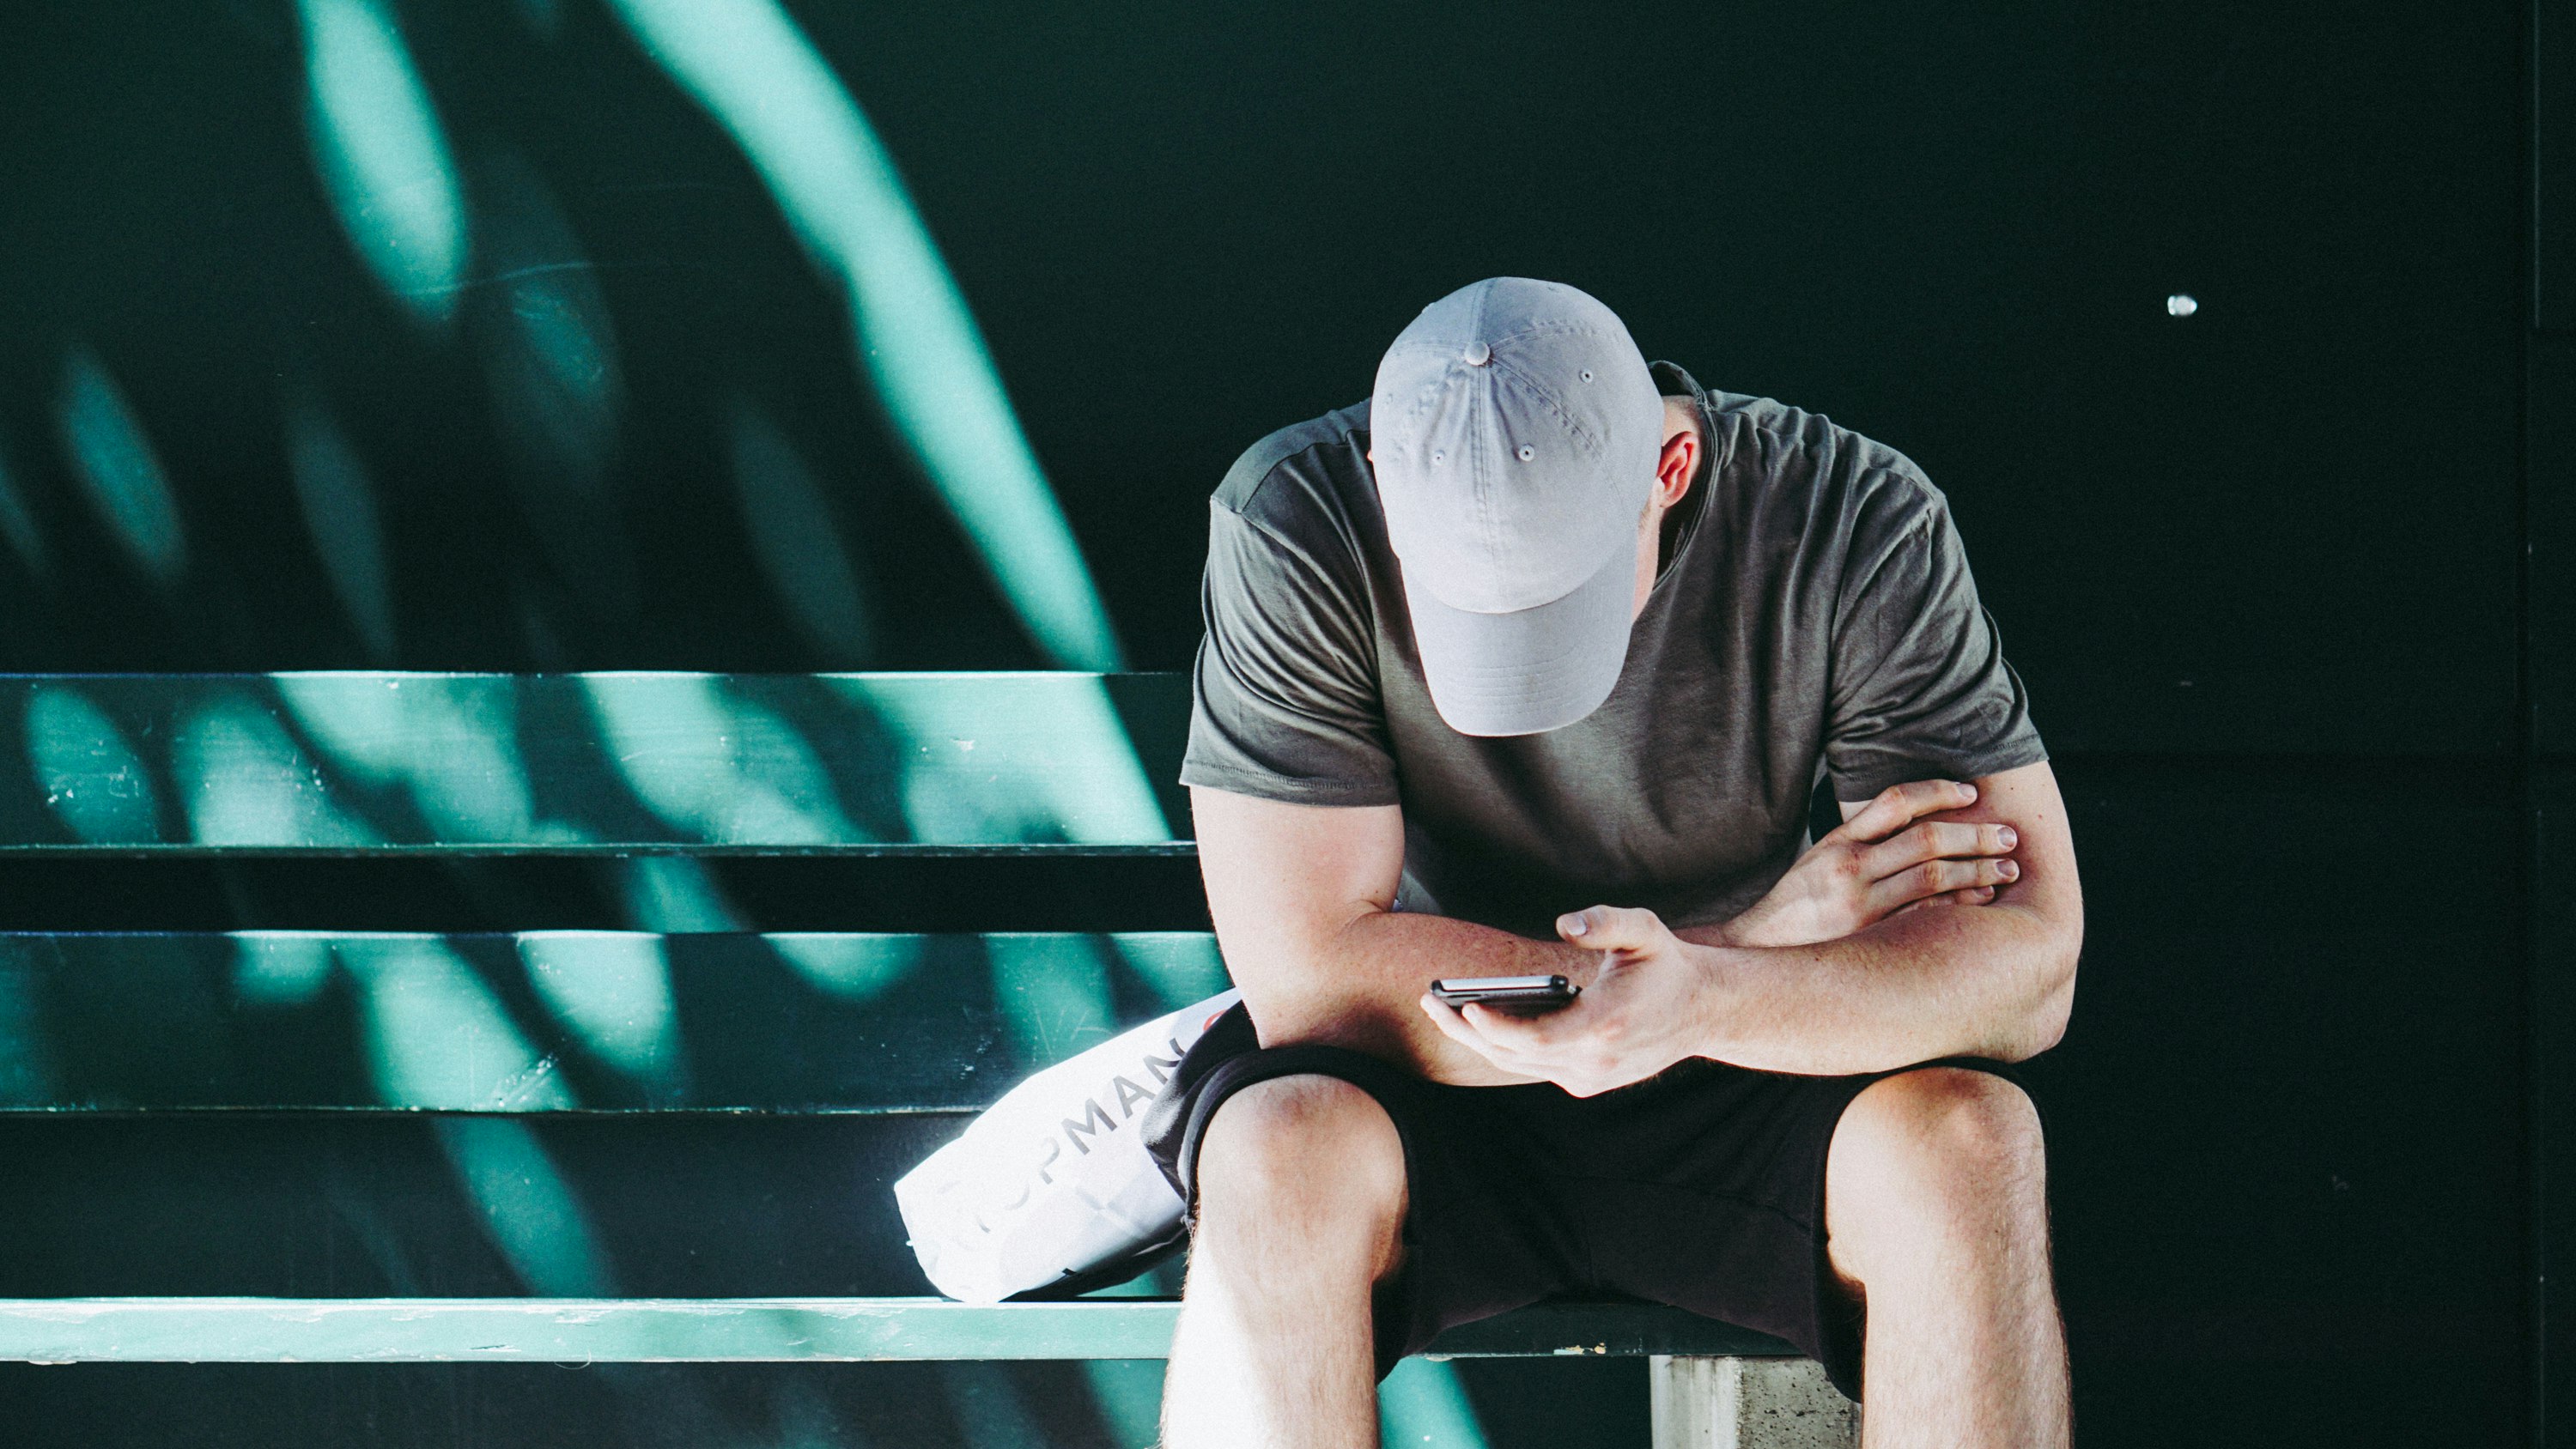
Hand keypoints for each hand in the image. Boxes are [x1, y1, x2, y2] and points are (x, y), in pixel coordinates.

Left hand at [1419, 905, 1710, 1096]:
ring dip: (1477, 1039)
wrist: (1701, 1011)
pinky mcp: (1587, 1082)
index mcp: (1606, 1025)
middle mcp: (1596, 1060)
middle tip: (1429, 1002)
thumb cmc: (1665, 965)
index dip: (1497, 1026)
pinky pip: (1533, 1066)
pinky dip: (1503, 1046)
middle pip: (1514, 1055)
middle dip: (1466, 1030)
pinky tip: (1476, 1022)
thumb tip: (1566, 923)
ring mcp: (1590, 1076)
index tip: (1463, 1005)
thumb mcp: (1644, 929)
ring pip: (1519, 1064)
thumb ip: (1606, 921)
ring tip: (1441, 1010)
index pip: (1537, 1038)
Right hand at [1719, 780, 2018, 948]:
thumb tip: (1915, 821)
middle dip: (1976, 835)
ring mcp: (1859, 905)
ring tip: (2007, 869)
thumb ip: (1861, 841)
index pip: (1896, 802)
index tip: (1972, 794)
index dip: (1939, 791)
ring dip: (1978, 870)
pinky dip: (1960, 906)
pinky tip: (1982, 901)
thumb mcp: (1818, 860)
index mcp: (1838, 842)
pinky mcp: (1869, 938)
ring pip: (1933, 877)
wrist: (1758, 951)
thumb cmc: (1797, 905)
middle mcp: (1849, 867)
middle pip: (1926, 839)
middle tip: (2010, 836)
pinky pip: (1926, 917)